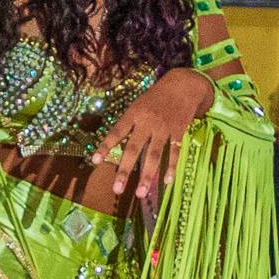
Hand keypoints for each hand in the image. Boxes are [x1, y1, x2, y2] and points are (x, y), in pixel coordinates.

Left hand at [100, 68, 211, 204]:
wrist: (184, 85)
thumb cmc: (156, 97)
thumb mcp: (138, 104)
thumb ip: (129, 123)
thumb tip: (116, 144)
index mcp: (134, 114)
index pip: (117, 132)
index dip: (105, 146)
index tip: (95, 160)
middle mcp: (147, 122)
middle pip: (134, 148)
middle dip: (124, 170)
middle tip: (117, 189)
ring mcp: (163, 128)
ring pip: (153, 155)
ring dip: (147, 175)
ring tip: (140, 193)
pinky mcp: (178, 132)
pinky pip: (174, 153)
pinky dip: (170, 167)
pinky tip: (166, 182)